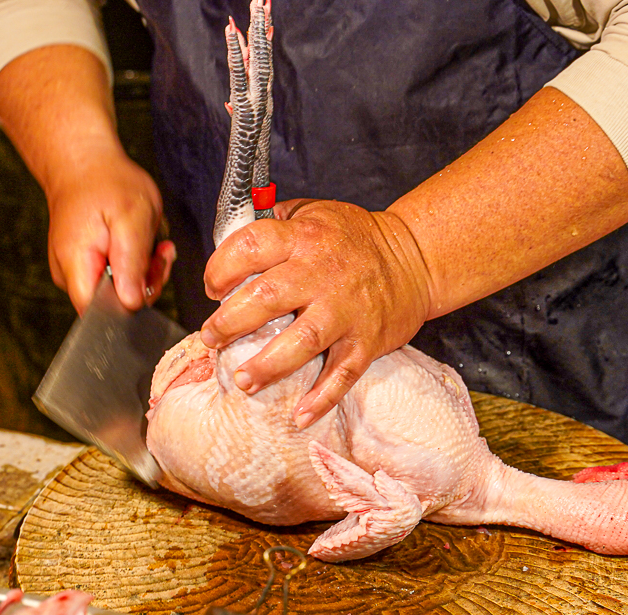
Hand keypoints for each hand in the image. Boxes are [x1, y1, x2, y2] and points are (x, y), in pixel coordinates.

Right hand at [45, 146, 175, 313]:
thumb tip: (132, 303)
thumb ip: (131, 264)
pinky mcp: (90, 265)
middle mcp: (72, 274)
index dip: (132, 304)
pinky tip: (141, 242)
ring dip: (145, 270)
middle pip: (115, 304)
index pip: (101, 313)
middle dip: (145, 282)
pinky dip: (136, 262)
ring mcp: (79, 271)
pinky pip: (119, 276)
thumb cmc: (106, 183)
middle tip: (158, 252)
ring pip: (121, 290)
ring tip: (151, 241)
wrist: (85, 162)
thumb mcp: (131, 220)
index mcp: (76, 266)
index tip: (149, 274)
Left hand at [201, 199, 432, 426]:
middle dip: (231, 322)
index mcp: (304, 238)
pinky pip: (343, 373)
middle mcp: (324, 273)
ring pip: (303, 341)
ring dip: (268, 365)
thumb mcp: (314, 212)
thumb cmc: (355, 238)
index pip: (251, 248)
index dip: (221, 269)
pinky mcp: (367, 340)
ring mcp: (347, 310)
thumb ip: (273, 223)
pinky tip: (300, 415)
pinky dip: (323, 398)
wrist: (415, 257)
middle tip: (212, 339)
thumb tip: (225, 241)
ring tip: (243, 380)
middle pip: (269, 298)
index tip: (213, 289)